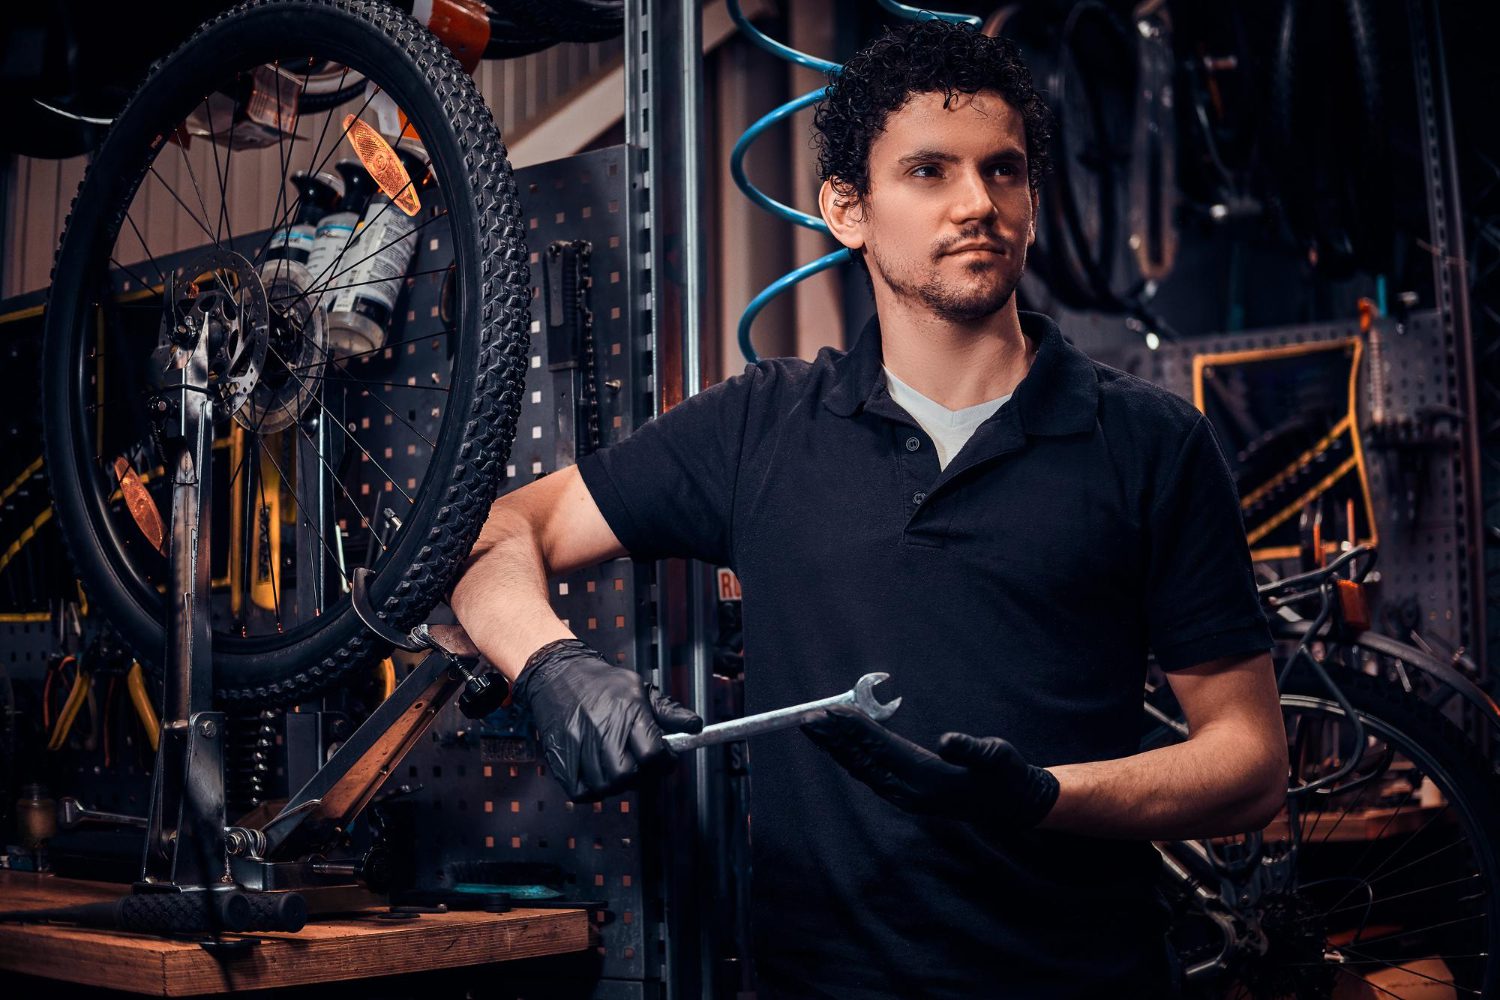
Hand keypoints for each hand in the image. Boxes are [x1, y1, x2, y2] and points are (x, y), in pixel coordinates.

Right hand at [512, 639, 702, 800]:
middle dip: (640, 777)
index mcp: (628, 712)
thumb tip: (695, 725)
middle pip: (627, 775)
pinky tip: (598, 774)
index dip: (664, 763)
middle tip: (641, 768)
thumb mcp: (640, 688)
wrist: (559, 674)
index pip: (653, 754)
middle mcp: (604, 729)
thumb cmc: (601, 683)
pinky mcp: (560, 758)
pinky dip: (592, 790)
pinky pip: (580, 792)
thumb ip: (669, 711)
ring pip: (605, 787)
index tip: (665, 760)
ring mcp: (580, 745)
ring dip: (616, 784)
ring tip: (618, 768)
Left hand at [802, 704, 1058, 829]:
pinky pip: (872, 775)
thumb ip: (973, 749)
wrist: (1013, 804)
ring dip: (838, 749)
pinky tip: (841, 747)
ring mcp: (908, 798)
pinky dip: (853, 758)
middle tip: (807, 718)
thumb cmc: (1006, 775)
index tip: (832, 710)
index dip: (855, 728)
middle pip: (863, 762)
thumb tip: (946, 740)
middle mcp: (911, 792)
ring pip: (864, 770)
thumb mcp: (998, 757)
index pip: (881, 748)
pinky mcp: (908, 797)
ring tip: (816, 729)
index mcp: (929, 779)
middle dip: (834, 740)